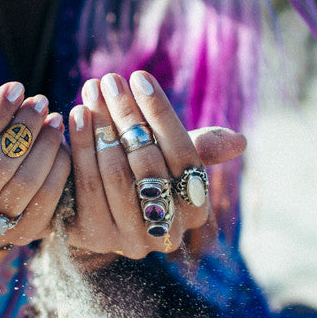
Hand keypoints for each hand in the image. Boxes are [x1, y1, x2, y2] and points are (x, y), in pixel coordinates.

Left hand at [66, 71, 244, 259]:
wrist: (88, 208)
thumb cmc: (138, 172)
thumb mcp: (169, 158)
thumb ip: (198, 148)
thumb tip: (240, 142)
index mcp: (195, 210)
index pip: (185, 155)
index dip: (161, 114)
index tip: (140, 78)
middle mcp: (167, 232)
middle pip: (148, 163)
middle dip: (126, 115)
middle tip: (110, 80)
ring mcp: (130, 239)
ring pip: (116, 173)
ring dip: (101, 125)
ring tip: (91, 91)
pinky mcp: (94, 238)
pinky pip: (86, 185)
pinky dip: (80, 146)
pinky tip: (76, 115)